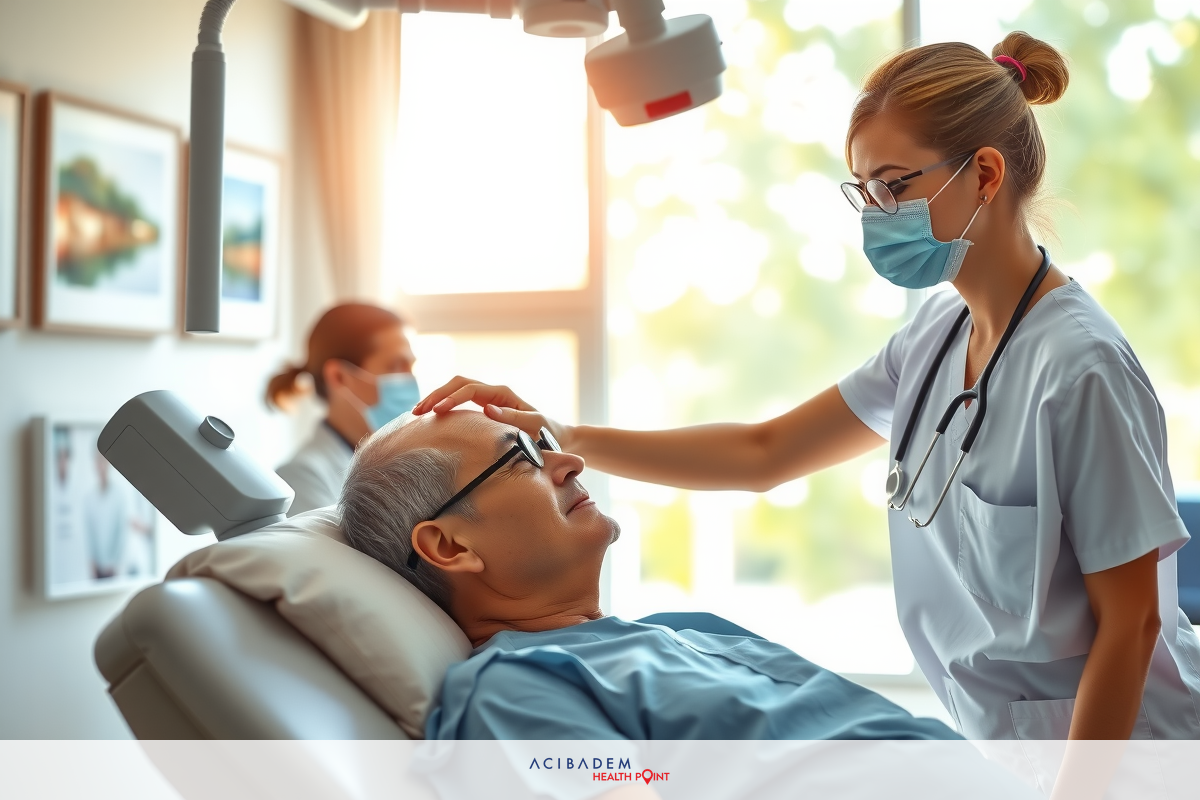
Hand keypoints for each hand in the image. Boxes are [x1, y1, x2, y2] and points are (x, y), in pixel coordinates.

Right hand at [413, 376, 574, 449]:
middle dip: (437, 394)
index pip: (470, 390)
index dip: (451, 398)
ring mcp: (488, 398)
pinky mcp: (485, 407)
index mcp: (503, 394)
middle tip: (418, 411)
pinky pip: (460, 400)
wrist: (557, 437)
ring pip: (456, 389)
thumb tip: (488, 410)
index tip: (436, 412)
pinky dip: (444, 405)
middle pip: (458, 383)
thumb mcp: (535, 427)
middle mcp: (494, 392)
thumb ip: (514, 418)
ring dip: (437, 397)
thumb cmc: (548, 434)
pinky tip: (429, 417)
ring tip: (417, 413)